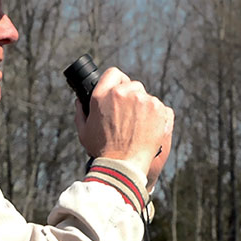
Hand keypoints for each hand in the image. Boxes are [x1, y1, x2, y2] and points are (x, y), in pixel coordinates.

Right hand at [76, 67, 173, 188]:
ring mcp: (143, 100)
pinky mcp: (159, 109)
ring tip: (139, 128)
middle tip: (129, 117)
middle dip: (132, 98)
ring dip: (144, 108)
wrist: (124, 166)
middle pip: (133, 85)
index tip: (120, 91)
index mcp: (103, 95)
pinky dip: (158, 117)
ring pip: (147, 97)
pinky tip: (150, 130)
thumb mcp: (84, 131)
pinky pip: (161, 108)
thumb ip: (81, 112)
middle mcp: (123, 93)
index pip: (113, 74)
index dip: (117, 82)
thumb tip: (79, 101)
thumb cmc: (102, 151)